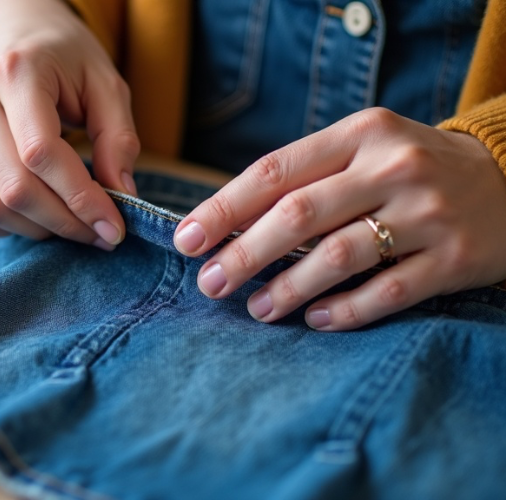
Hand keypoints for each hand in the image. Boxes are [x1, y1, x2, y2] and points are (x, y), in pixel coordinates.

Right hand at [0, 0, 139, 249]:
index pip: (41, 153)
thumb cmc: (62, 57)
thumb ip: (117, 137)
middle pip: (16, 189)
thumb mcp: (104, 82)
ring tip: (76, 224)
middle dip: (66, 222)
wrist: (7, 33)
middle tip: (101, 233)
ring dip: (42, 230)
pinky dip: (14, 226)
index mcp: (15, 73)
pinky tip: (43, 215)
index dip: (80, 198)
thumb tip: (122, 195)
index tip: (113, 227)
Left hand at [173, 108, 505, 329]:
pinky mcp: (455, 258)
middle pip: (298, 215)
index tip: (186, 239)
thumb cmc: (411, 169)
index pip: (274, 171)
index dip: (223, 208)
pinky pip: (387, 292)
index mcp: (360, 134)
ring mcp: (427, 213)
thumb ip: (306, 178)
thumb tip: (228, 225)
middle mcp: (392, 168)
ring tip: (256, 308)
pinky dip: (344, 311)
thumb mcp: (364, 150)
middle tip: (210, 282)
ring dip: (288, 289)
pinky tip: (315, 321)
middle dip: (244, 254)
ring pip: (338, 257)